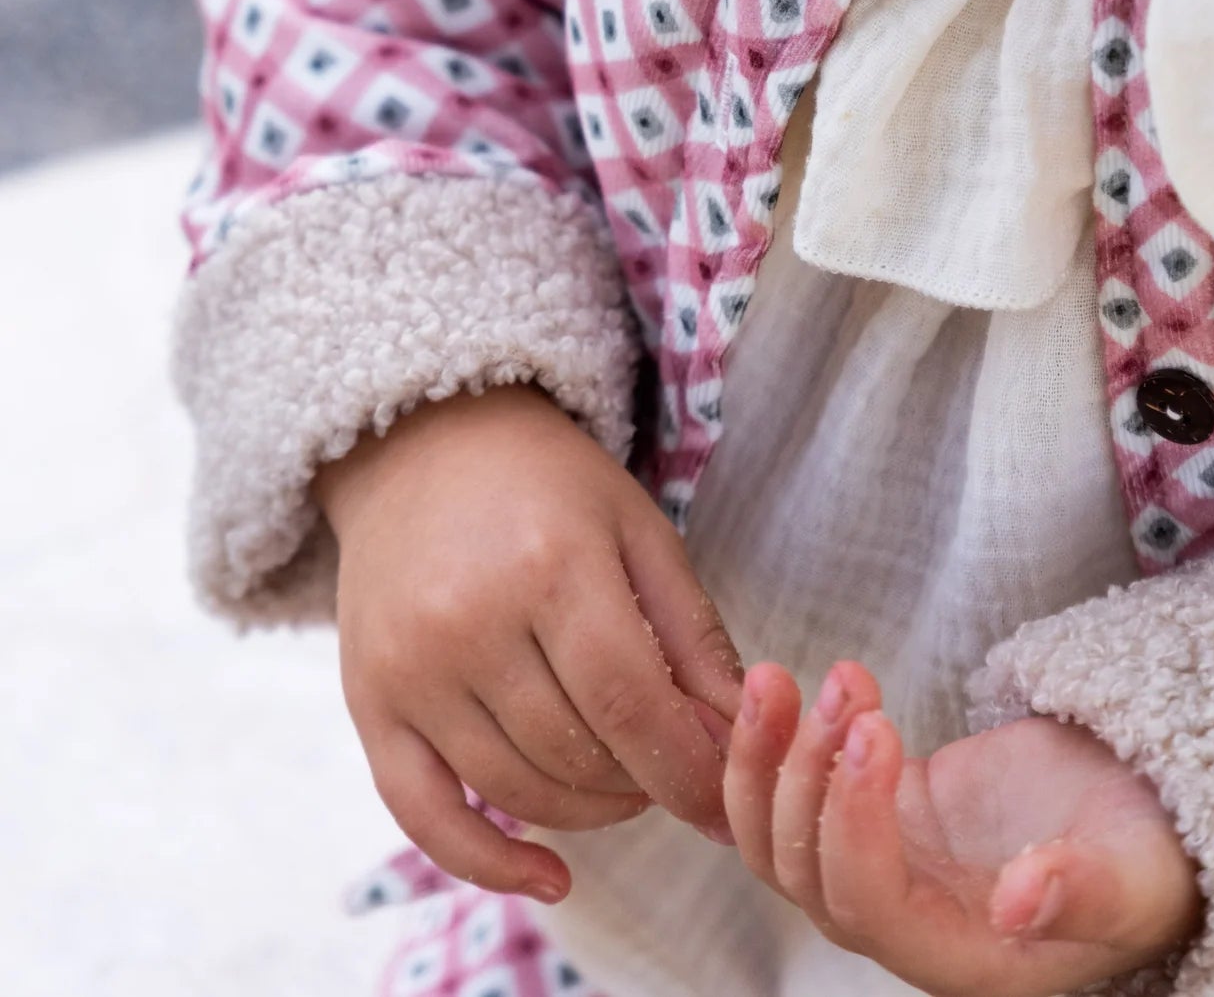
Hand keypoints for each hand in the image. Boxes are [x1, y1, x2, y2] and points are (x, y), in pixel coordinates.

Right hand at [318, 384, 742, 903]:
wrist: (422, 442)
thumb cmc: (549, 484)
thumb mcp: (638, 528)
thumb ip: (692, 634)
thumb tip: (741, 739)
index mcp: (550, 563)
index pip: (630, 705)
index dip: (686, 769)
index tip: (724, 801)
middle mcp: (469, 620)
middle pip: (575, 754)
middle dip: (642, 784)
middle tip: (668, 768)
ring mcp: (410, 666)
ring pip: (515, 790)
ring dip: (586, 814)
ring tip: (621, 786)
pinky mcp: (369, 701)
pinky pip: (424, 815)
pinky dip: (486, 863)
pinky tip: (547, 875)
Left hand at [725, 661, 1200, 995]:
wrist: (1148, 816)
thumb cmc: (1151, 859)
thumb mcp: (1138, 876)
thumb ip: (1082, 892)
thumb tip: (1020, 902)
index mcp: (963, 962)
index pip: (871, 905)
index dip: (856, 823)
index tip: (876, 729)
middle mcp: (910, 928)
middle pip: (808, 873)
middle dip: (808, 774)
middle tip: (845, 681)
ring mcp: (889, 869)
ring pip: (784, 838)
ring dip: (771, 758)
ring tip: (788, 676)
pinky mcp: (886, 815)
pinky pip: (804, 797)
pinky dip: (777, 747)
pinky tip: (785, 687)